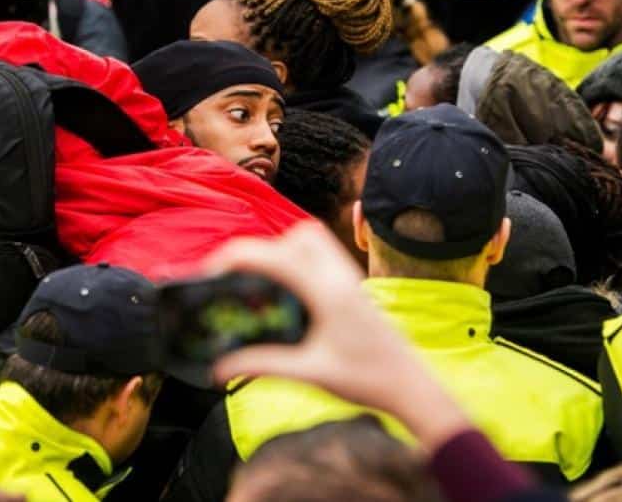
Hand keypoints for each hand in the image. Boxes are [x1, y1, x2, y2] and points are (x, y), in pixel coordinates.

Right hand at [204, 221, 470, 451]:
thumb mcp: (309, 373)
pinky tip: (288, 287)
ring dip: (283, 247)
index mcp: (328, 292)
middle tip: (237, 276)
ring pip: (313, 238)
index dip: (238, 256)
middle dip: (261, 247)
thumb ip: (262, 366)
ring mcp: (351, 277)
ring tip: (261, 278)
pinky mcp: (355, 285)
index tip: (211, 271)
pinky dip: (299, 257)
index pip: (275, 255)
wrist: (410, 386)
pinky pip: (323, 253)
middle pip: (296, 235)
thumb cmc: (367, 380)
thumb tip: (218, 369)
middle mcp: (341, 276)